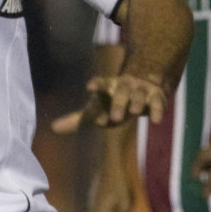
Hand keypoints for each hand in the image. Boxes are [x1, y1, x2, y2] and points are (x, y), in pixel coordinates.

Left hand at [50, 73, 168, 133]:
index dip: (97, 85)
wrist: (144, 82)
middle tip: (114, 118)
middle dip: (118, 102)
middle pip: (121, 91)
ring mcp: (141, 91)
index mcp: (108, 88)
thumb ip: (77, 119)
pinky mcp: (157, 98)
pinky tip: (156, 120)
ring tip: (135, 112)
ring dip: (137, 103)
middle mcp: (124, 87)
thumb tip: (53, 128)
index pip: (101, 85)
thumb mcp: (96, 109)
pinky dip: (157, 110)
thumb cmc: (112, 101)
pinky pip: (158, 103)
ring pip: (139, 95)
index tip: (90, 86)